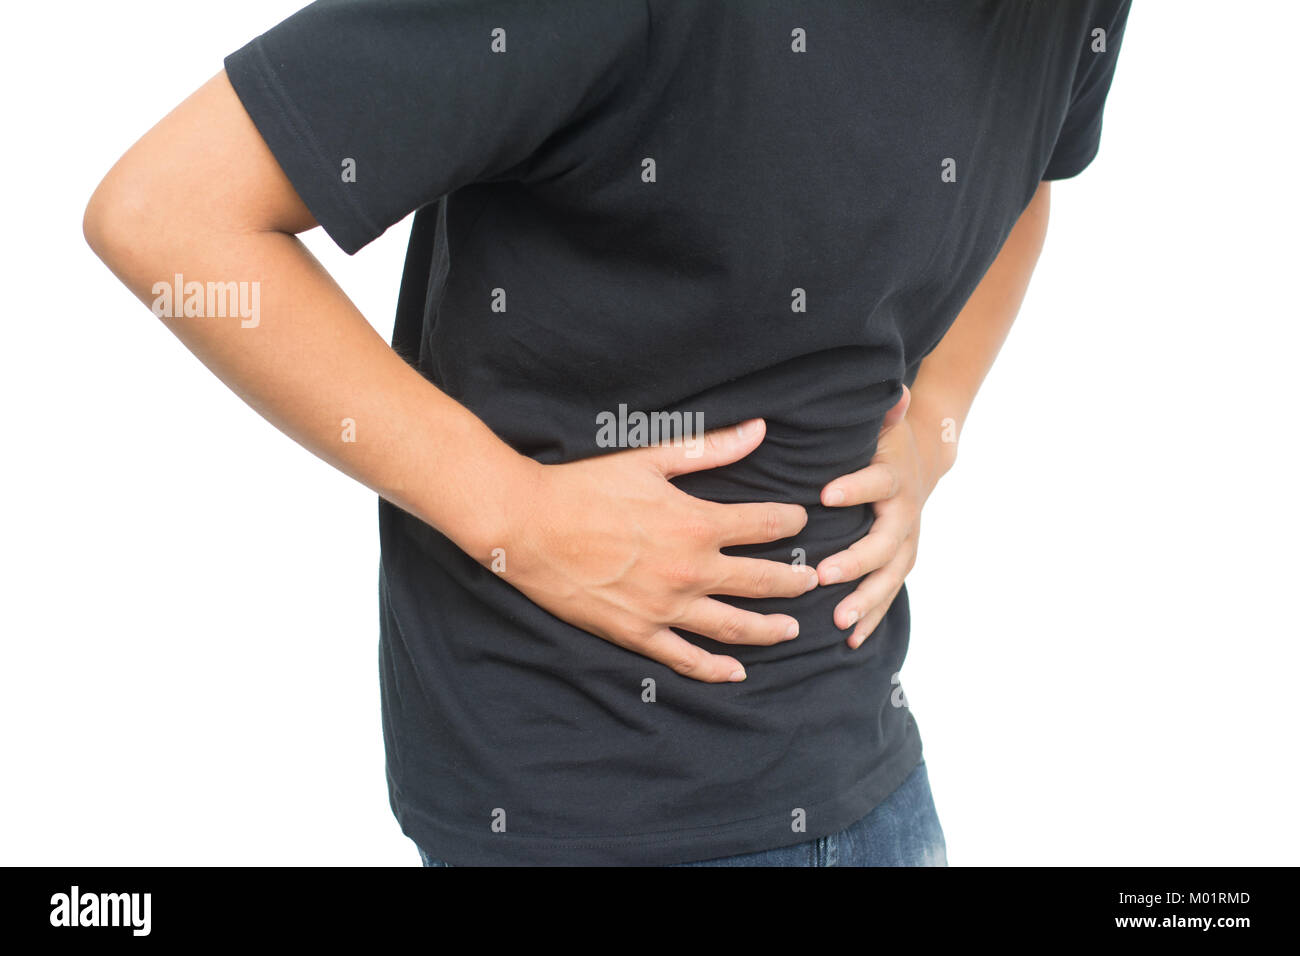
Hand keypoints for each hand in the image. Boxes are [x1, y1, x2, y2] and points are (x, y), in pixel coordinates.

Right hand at [492, 419, 819, 682]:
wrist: (526, 525)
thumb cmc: (584, 486)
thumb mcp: (649, 459)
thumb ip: (710, 449)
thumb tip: (760, 430)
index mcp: (696, 523)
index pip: (766, 525)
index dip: (790, 522)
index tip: (800, 521)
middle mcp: (690, 571)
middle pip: (762, 581)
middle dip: (796, 581)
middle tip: (816, 582)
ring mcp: (665, 608)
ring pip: (735, 626)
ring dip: (770, 629)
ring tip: (792, 630)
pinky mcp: (638, 633)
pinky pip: (686, 659)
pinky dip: (716, 669)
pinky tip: (736, 671)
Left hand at [816, 386, 950, 647]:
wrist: (923, 462)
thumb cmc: (883, 442)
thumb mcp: (881, 423)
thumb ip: (883, 412)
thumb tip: (892, 390)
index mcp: (893, 477)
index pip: (876, 482)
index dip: (855, 487)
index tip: (826, 494)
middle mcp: (904, 515)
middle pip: (884, 543)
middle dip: (855, 561)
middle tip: (824, 574)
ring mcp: (905, 544)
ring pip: (888, 578)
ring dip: (865, 601)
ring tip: (839, 621)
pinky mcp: (899, 564)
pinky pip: (886, 595)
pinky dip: (871, 618)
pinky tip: (849, 641)